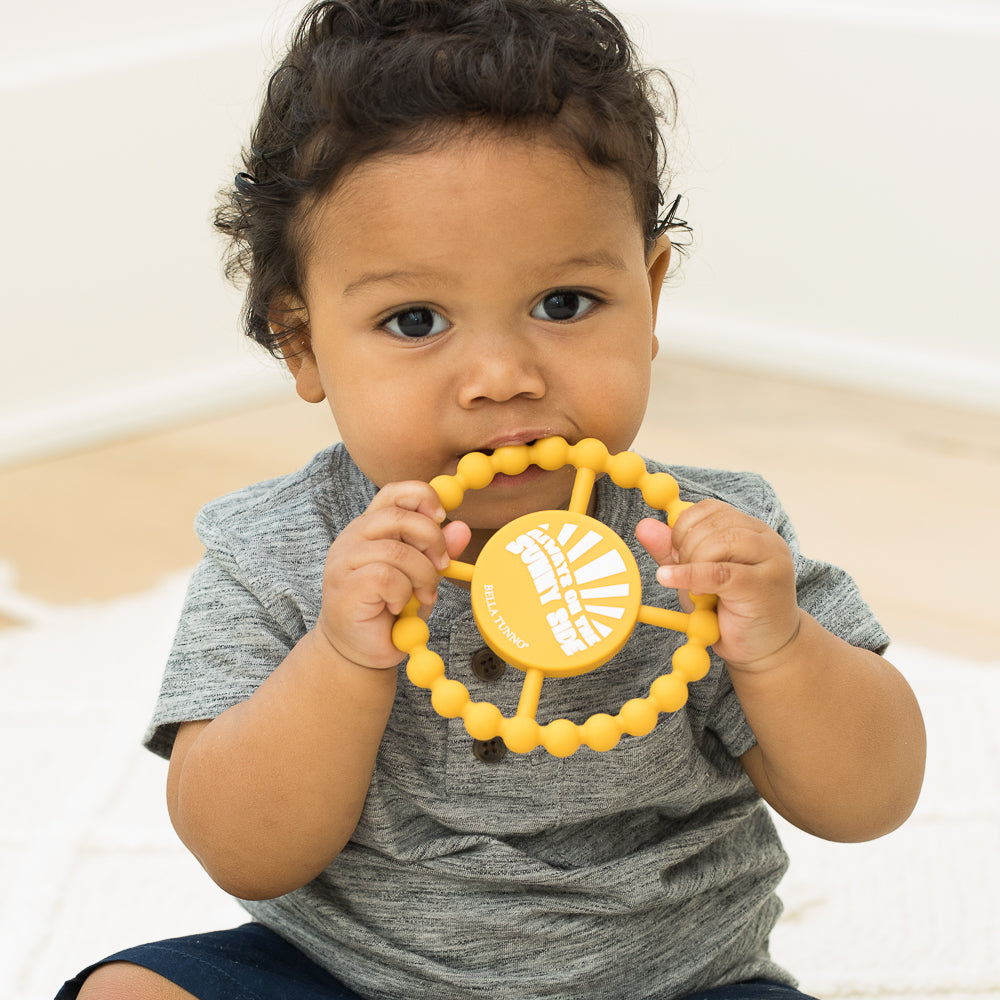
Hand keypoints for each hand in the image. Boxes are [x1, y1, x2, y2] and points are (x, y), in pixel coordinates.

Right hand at [316, 482, 469, 670]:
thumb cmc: (388, 610)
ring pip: (397, 551)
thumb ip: (438, 552)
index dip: (422, 497)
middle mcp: (354, 537)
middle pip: (400, 516)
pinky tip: (398, 607)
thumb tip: (462, 527)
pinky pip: (387, 577)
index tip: (442, 517)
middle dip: (432, 540)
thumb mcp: (421, 576)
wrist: (359, 651)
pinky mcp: (345, 585)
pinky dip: (403, 593)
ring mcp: (345, 560)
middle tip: (442, 566)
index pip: (395, 493)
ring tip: (422, 595)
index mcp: (371, 527)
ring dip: (421, 575)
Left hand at [635, 500, 800, 671]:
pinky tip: (672, 580)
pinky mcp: (764, 585)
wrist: (766, 648)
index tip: (675, 551)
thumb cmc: (731, 610)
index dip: (683, 526)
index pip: (710, 509)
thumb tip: (644, 525)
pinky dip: (689, 575)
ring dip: (693, 564)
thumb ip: (671, 551)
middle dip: (686, 547)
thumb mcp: (694, 576)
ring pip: (719, 543)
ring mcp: (770, 560)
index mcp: (751, 529)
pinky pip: (719, 572)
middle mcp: (765, 539)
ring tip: (694, 590)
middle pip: (714, 523)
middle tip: (682, 574)